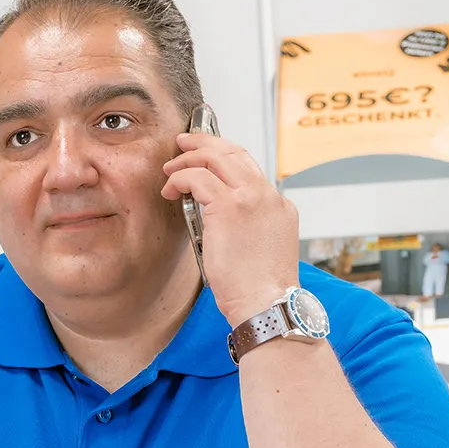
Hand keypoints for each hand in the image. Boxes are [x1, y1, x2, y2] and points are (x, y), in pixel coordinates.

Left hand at [162, 131, 301, 325]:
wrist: (268, 305)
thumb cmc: (260, 290)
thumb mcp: (261, 249)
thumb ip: (246, 226)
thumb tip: (216, 220)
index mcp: (278, 205)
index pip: (248, 167)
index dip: (223, 157)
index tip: (205, 156)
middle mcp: (267, 196)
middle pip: (233, 152)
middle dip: (204, 142)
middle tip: (184, 143)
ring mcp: (250, 198)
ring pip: (214, 158)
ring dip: (188, 159)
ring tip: (170, 168)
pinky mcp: (229, 208)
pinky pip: (197, 178)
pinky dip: (179, 179)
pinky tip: (170, 191)